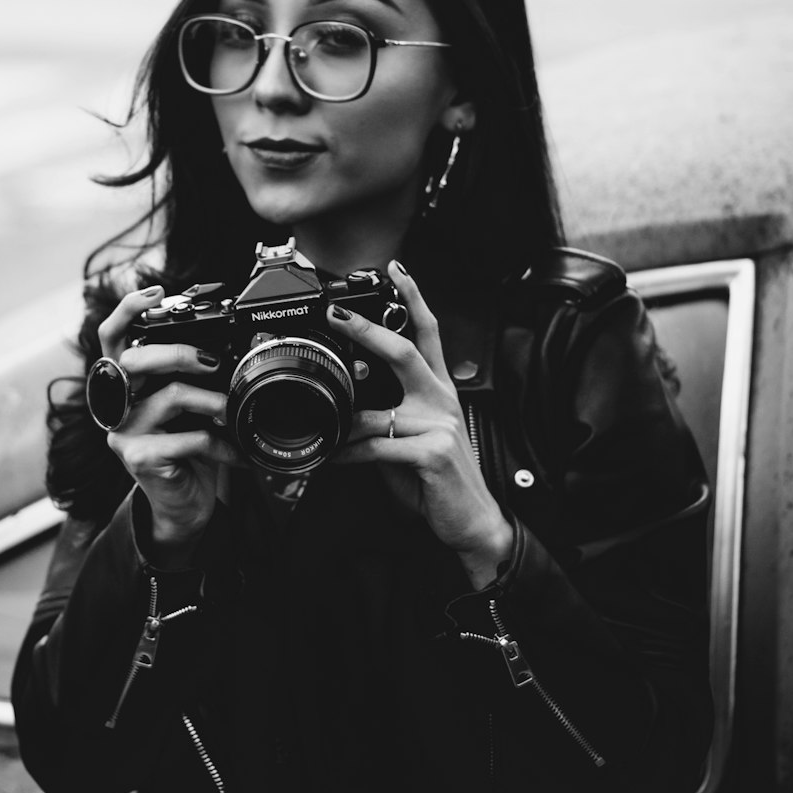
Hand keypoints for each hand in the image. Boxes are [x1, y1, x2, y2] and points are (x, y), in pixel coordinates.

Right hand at [97, 285, 241, 558]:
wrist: (184, 504)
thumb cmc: (188, 448)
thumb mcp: (189, 406)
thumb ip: (190, 377)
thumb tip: (223, 348)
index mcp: (126, 383)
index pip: (112, 337)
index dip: (128, 310)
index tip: (156, 293)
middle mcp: (117, 403)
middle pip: (135, 361)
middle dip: (179, 353)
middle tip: (213, 362)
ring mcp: (123, 432)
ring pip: (170, 398)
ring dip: (212, 402)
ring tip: (232, 412)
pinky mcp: (139, 458)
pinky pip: (189, 439)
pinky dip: (222, 444)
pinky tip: (236, 452)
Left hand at [328, 262, 513, 589]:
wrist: (473, 522)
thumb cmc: (438, 482)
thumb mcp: (409, 442)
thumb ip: (383, 419)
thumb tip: (347, 408)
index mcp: (439, 391)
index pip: (428, 332)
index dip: (413, 297)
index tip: (396, 270)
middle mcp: (441, 400)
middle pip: (406, 351)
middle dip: (368, 330)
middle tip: (337, 314)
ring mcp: (439, 424)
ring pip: (376, 412)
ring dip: (342, 426)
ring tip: (320, 431)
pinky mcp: (432, 452)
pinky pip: (376, 447)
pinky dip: (349, 455)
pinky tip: (336, 459)